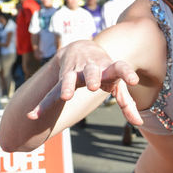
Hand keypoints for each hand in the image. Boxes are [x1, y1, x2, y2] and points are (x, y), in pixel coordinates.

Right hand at [27, 41, 142, 124]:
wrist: (81, 48)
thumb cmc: (104, 70)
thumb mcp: (117, 83)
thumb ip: (127, 103)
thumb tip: (139, 124)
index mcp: (109, 68)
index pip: (121, 68)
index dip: (127, 73)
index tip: (133, 80)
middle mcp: (91, 68)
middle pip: (91, 71)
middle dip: (91, 77)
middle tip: (92, 86)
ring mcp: (75, 72)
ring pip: (69, 78)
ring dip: (67, 86)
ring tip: (65, 96)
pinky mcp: (62, 78)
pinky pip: (51, 92)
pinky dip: (43, 104)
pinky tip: (32, 115)